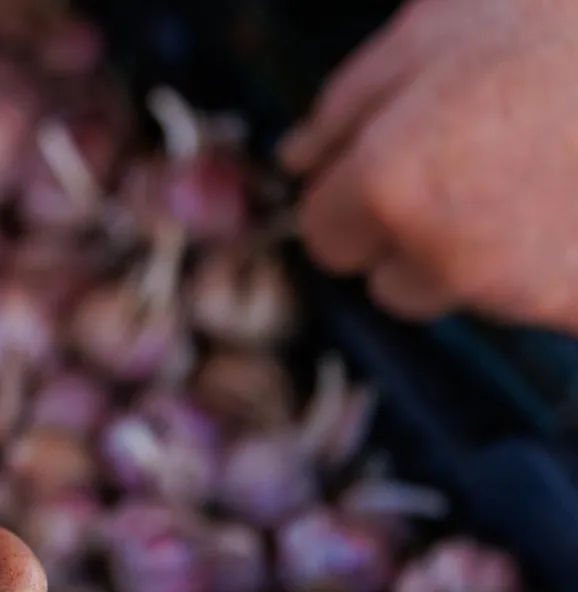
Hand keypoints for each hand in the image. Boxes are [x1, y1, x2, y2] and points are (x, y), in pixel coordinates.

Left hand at [279, 0, 577, 328]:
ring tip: (537, 177)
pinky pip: (525, 301)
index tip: (394, 161)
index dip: (353, 194)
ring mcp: (513, 291)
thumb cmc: (564, 22)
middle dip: (409, 231)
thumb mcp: (441, 24)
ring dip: (473, 254)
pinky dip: (541, 266)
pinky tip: (567, 209)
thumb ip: (350, 102)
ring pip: (454, 293)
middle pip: (384, 275)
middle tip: (478, 162)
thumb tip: (295, 159)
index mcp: (386, 183)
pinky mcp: (568, 310)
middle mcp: (439, 254)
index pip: (322, 231)